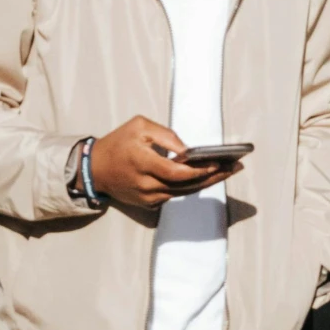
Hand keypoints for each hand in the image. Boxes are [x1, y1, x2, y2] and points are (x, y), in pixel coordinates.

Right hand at [88, 116, 242, 210]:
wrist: (95, 169)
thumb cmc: (118, 142)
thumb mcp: (139, 126)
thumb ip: (166, 135)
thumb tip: (189, 149)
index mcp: (142, 162)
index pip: (177, 171)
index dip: (200, 169)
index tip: (219, 162)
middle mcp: (146, 184)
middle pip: (186, 185)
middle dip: (213, 176)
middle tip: (235, 167)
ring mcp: (147, 197)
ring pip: (183, 192)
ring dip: (206, 182)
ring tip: (228, 171)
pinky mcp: (148, 203)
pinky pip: (174, 194)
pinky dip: (191, 186)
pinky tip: (207, 177)